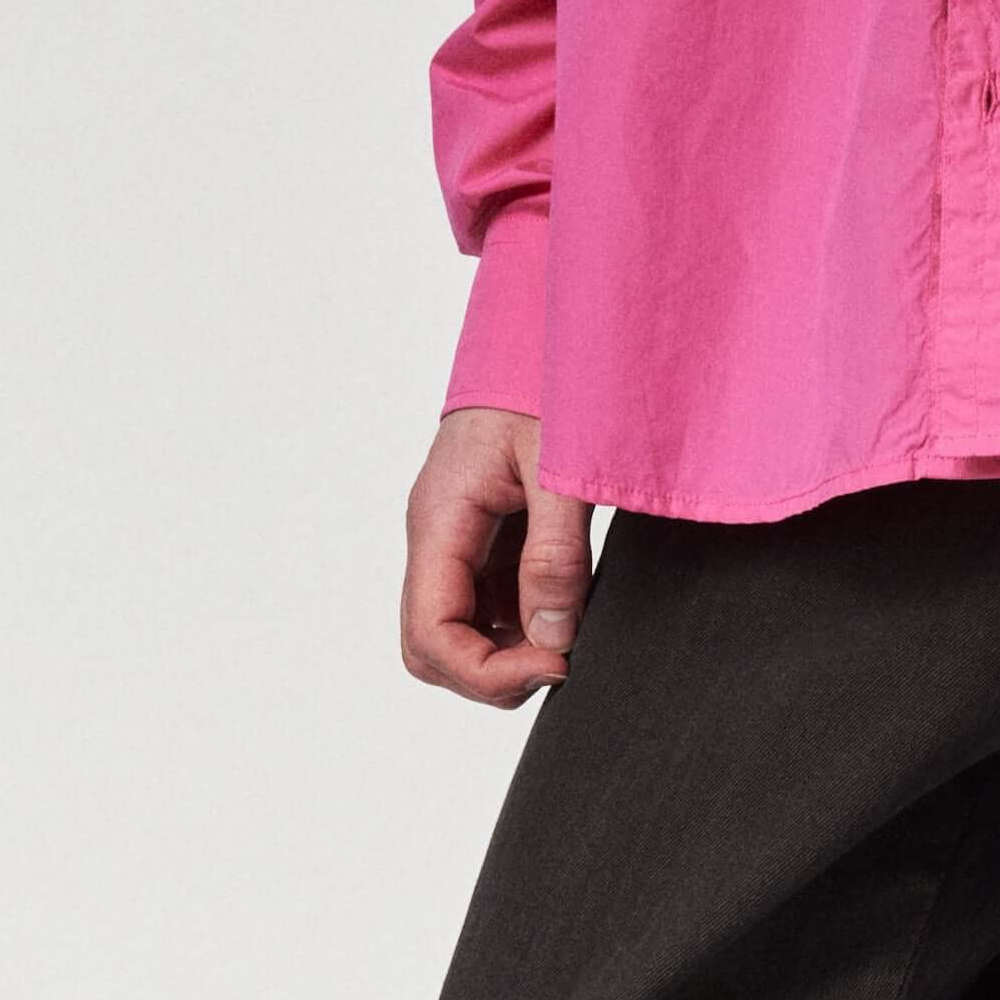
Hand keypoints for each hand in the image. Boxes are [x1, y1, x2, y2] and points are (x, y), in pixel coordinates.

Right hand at [401, 407, 595, 707]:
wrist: (542, 328)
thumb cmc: (544, 378)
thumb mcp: (561, 466)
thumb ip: (556, 554)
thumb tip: (552, 638)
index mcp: (439, 519)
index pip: (430, 635)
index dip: (486, 672)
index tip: (555, 663)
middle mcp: (435, 534)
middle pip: (431, 645)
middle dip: (492, 672)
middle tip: (562, 659)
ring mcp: (454, 535)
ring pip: (457, 627)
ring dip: (509, 646)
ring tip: (570, 627)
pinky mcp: (481, 530)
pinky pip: (486, 596)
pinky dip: (521, 615)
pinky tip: (565, 599)